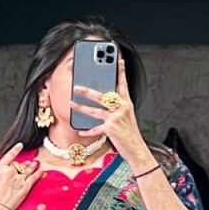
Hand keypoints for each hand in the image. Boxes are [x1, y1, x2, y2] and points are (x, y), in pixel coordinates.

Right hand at [0, 142, 42, 209]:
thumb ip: (2, 174)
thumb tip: (12, 172)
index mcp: (0, 168)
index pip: (10, 155)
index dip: (16, 149)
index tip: (20, 145)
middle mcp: (10, 171)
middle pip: (19, 164)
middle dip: (24, 163)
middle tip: (29, 162)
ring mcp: (18, 179)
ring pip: (28, 169)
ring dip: (32, 165)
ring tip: (36, 163)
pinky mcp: (25, 187)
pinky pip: (33, 177)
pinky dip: (38, 172)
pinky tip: (41, 169)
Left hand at [70, 54, 151, 169]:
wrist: (137, 150)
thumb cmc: (130, 134)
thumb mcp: (127, 117)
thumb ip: (117, 107)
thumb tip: (104, 100)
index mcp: (126, 103)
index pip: (123, 84)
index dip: (121, 71)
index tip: (119, 59)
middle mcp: (122, 108)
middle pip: (103, 96)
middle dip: (88, 91)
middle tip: (76, 86)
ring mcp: (116, 118)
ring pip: (95, 110)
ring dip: (81, 107)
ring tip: (71, 104)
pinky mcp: (111, 129)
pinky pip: (96, 129)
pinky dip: (88, 130)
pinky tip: (80, 130)